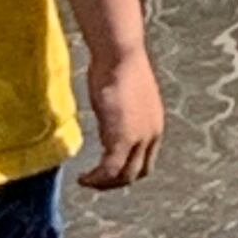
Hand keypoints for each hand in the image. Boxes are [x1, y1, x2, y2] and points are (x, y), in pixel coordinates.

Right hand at [80, 50, 162, 190]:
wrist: (120, 54)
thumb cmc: (117, 64)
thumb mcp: (123, 95)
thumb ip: (120, 114)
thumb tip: (108, 120)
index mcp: (154, 125)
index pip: (146, 159)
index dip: (128, 168)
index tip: (108, 169)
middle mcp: (151, 135)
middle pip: (138, 172)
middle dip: (116, 182)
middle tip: (96, 182)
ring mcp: (139, 138)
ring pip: (125, 175)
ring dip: (105, 184)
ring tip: (87, 182)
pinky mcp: (122, 138)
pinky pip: (109, 170)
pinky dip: (96, 179)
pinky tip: (83, 179)